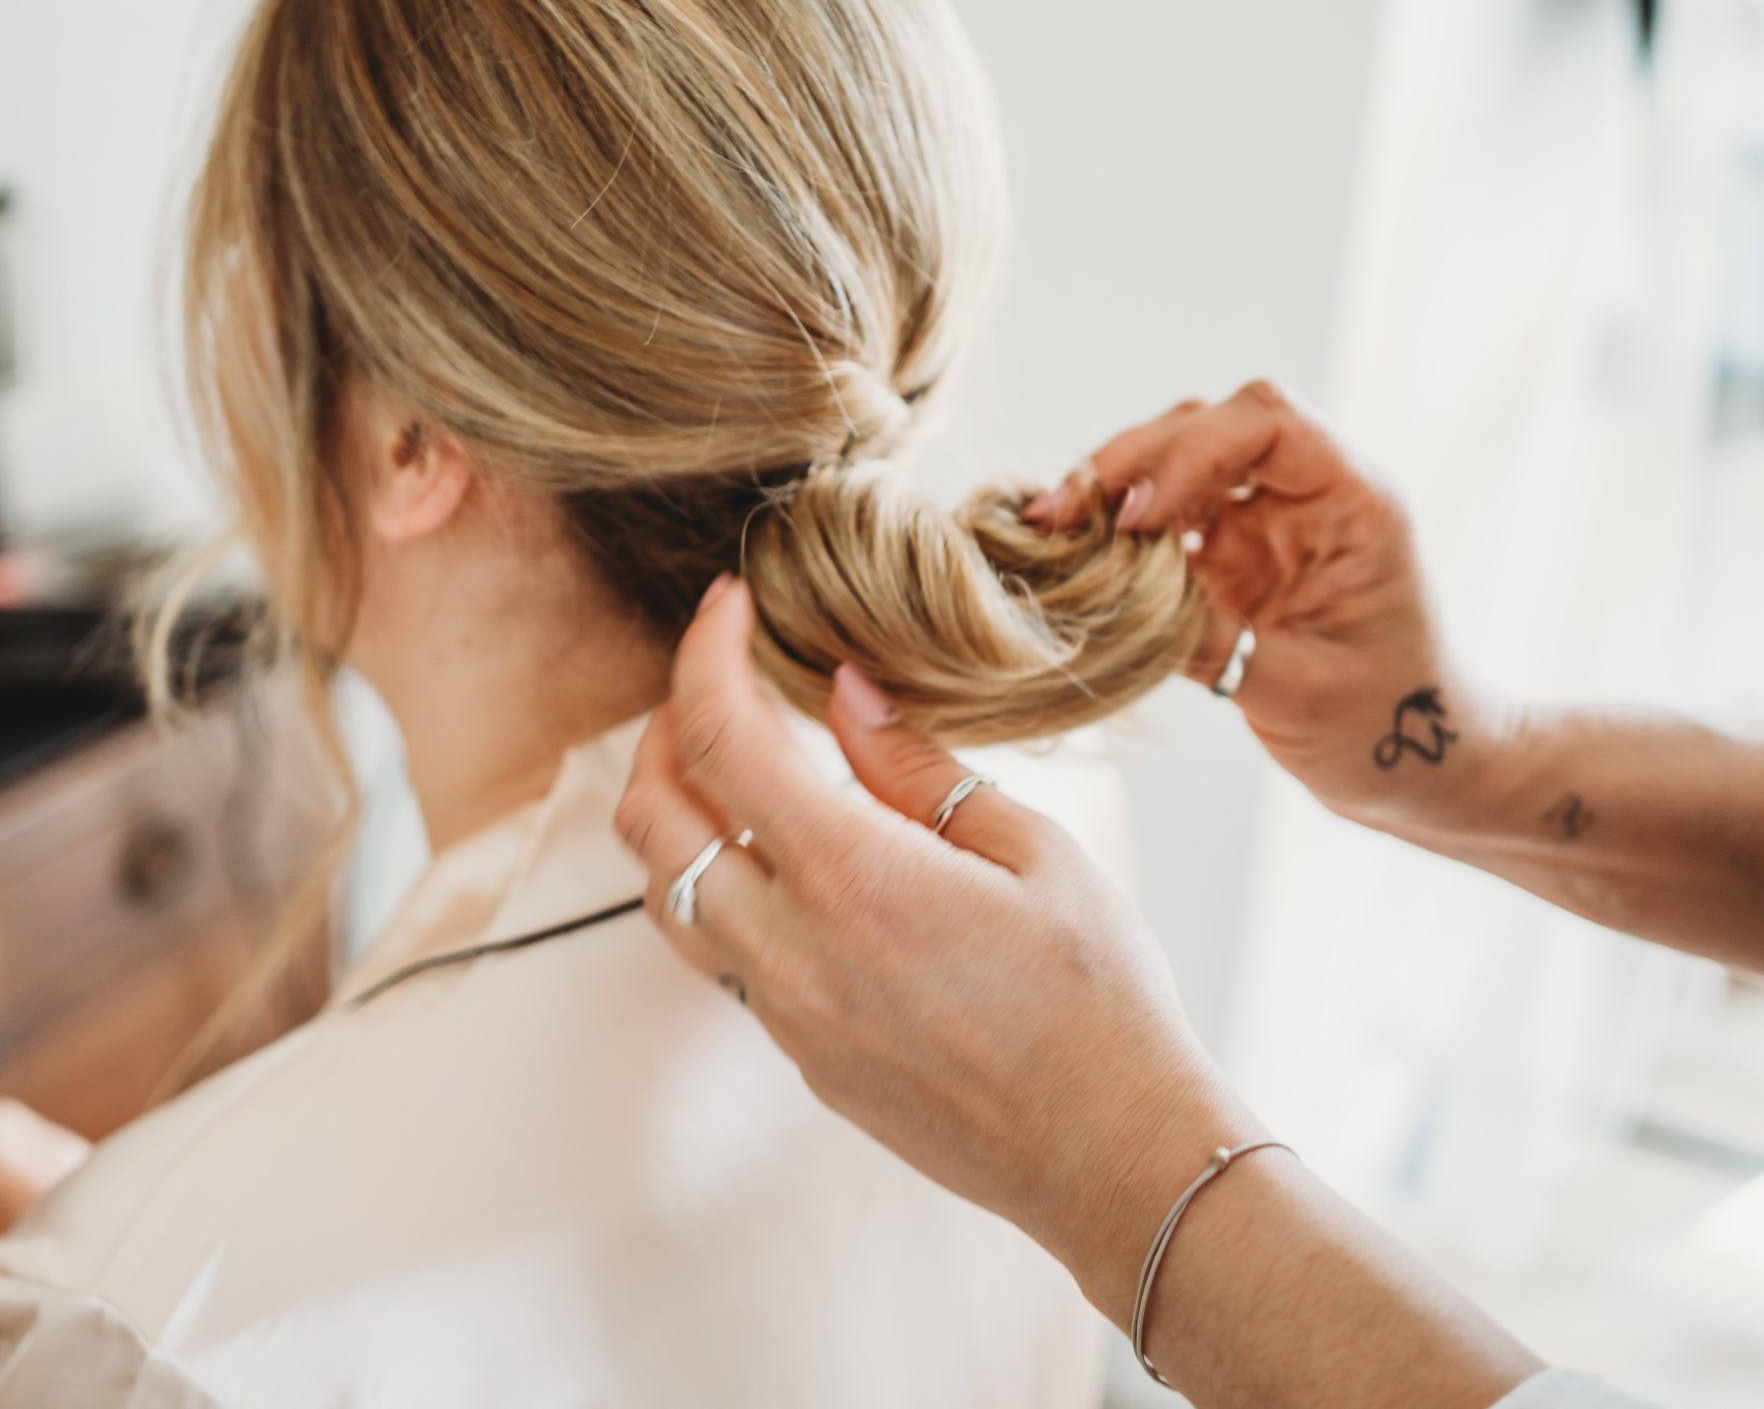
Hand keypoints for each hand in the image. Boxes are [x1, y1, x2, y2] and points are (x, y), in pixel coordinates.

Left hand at [615, 579, 1542, 1408]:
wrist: (1113, 1157)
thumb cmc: (1101, 999)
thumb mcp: (1034, 850)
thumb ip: (919, 767)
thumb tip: (845, 692)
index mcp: (851, 877)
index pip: (720, 737)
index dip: (704, 654)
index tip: (724, 606)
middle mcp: (790, 949)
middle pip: (650, 819)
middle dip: (664, 728)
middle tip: (718, 683)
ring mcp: (784, 1013)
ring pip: (664, 895)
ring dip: (674, 815)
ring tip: (733, 764)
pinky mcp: (798, 1055)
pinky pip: (718, 954)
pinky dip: (720, 883)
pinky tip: (788, 858)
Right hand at [1026, 379, 1506, 831]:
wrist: (1410, 763)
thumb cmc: (1383, 726)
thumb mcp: (1296, 692)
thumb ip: (1212, 641)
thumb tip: (1113, 604)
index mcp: (1354, 505)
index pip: (1270, 423)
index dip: (1194, 450)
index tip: (1141, 515)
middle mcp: (1309, 495)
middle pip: (1210, 425)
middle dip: (1132, 460)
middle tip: (1060, 513)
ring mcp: (1266, 520)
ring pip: (1179, 459)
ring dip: (1116, 486)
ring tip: (1054, 526)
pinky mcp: (1233, 554)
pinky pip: (1166, 514)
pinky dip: (1119, 526)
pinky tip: (1078, 550)